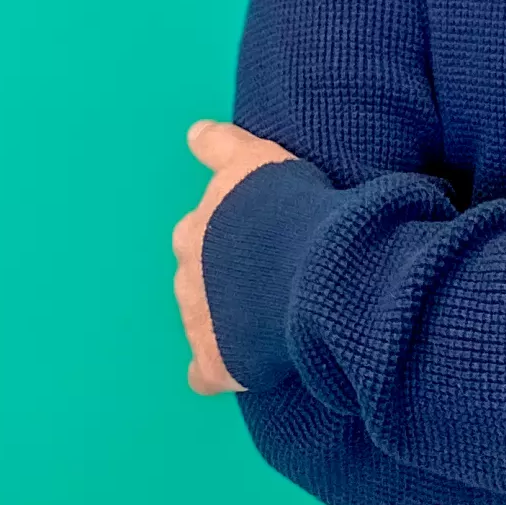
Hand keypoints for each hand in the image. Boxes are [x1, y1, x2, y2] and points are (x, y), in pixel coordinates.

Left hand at [172, 117, 301, 394]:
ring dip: (220, 315)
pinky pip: (205, 371)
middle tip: (260, 273)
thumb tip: (193, 132)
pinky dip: (217, 370)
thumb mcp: (259, 158)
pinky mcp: (215, 359)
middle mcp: (191, 263)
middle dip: (217, 270)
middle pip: (194, 267)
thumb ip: (223, 147)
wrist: (314, 268)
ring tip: (261, 317)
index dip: (213, 230)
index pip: (194, 225)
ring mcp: (199, 314)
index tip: (226, 234)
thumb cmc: (295, 208)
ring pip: (198, 314)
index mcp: (201, 220)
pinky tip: (233, 372)